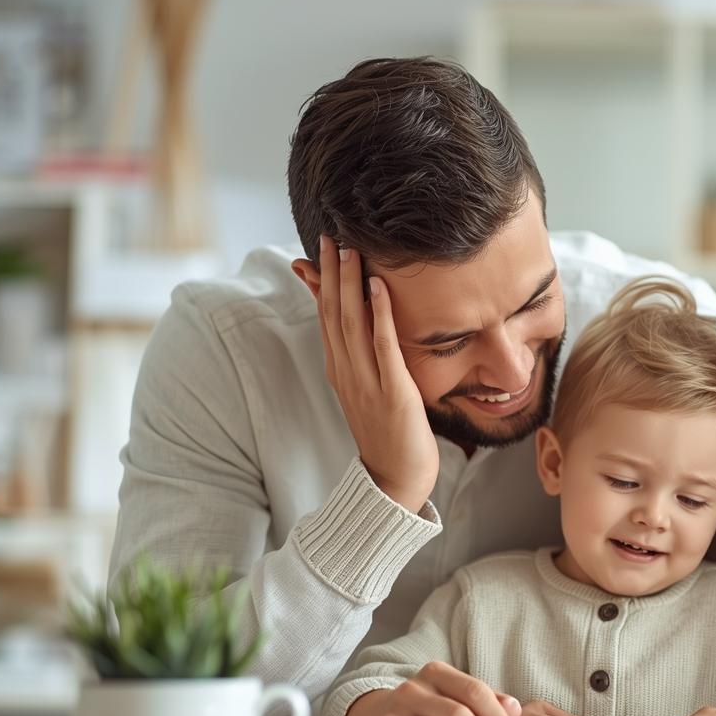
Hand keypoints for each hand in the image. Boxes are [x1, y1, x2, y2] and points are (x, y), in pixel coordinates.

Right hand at [315, 235, 438, 511]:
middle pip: (333, 313)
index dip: (322, 281)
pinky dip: (380, 314)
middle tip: (332, 233)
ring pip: (351, 323)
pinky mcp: (391, 392)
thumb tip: (361, 333)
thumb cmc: (390, 434)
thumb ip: (364, 359)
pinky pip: (383, 346)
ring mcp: (366, 382)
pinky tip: (379, 287)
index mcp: (340, 371)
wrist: (395, 481)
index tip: (321, 247)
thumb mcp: (370, 390)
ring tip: (352, 249)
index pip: (325, 317)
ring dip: (350, 284)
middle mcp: (346, 372)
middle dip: (332, 272)